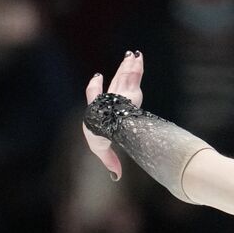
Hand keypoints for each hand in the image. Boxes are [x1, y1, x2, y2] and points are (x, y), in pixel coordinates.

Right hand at [83, 50, 144, 180]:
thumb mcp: (101, 149)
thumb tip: (116, 177)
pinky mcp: (130, 90)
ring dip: (130, 66)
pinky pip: (134, 76)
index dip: (95, 87)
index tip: (96, 76)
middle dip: (121, 72)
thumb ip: (110, 160)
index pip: (97, 96)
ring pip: (125, 77)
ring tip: (135, 54)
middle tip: (126, 63)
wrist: (106, 123)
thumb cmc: (99, 134)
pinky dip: (136, 66)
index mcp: (100, 109)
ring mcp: (121, 93)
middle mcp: (111, 99)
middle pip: (116, 83)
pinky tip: (138, 56)